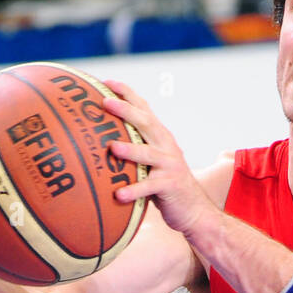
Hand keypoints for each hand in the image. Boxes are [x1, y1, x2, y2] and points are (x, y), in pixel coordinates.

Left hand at [102, 80, 215, 238]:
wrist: (193, 209)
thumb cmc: (165, 185)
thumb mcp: (152, 162)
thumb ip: (135, 149)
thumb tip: (100, 141)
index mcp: (160, 137)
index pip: (144, 109)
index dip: (127, 94)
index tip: (106, 82)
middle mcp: (166, 146)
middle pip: (146, 123)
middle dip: (126, 110)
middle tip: (106, 102)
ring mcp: (169, 165)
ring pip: (148, 154)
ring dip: (130, 150)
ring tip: (113, 148)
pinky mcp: (170, 185)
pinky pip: (149, 187)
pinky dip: (134, 190)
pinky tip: (119, 194)